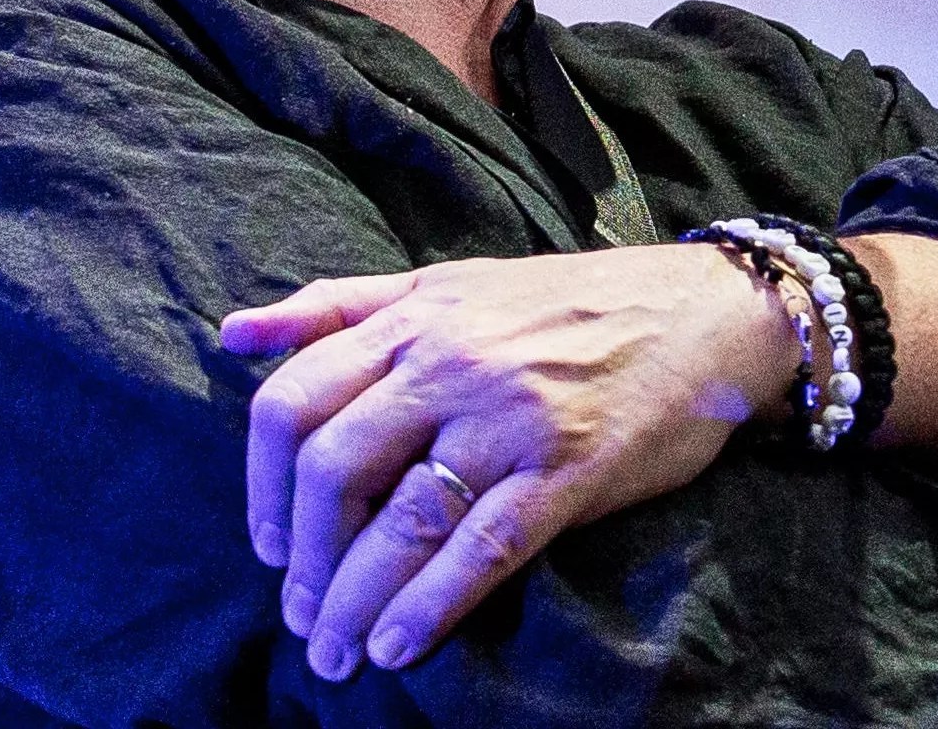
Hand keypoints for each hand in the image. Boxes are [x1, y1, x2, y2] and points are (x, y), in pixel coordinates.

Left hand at [220, 245, 801, 680]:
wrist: (707, 310)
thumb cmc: (570, 302)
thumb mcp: (447, 284)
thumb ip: (339, 306)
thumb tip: (231, 333)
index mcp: (412, 318)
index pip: (291, 400)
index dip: (262, 486)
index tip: (269, 544)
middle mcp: (450, 363)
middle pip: (332, 469)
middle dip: (304, 559)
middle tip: (302, 614)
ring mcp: (509, 418)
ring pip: (400, 519)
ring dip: (353, 600)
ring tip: (336, 652)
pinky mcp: (568, 470)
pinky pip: (481, 548)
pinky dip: (429, 605)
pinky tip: (397, 646)